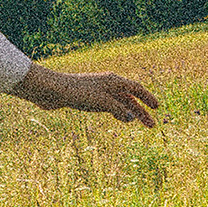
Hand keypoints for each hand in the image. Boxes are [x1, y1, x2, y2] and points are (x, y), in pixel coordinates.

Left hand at [10, 62, 158, 127]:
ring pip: (119, 102)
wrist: (50, 90)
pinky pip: (109, 105)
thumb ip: (118, 109)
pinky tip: (120, 119)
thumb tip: (129, 118)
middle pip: (129, 98)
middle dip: (141, 111)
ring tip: (139, 124)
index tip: (157, 108)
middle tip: (151, 126)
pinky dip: (117, 112)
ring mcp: (98, 91)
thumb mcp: (101, 102)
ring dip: (130, 112)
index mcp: (113, 80)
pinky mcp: (88, 98)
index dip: (148, 97)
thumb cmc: (76, 92)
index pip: (136, 88)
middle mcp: (107, 84)